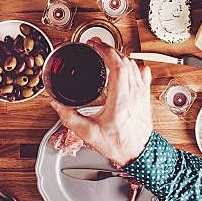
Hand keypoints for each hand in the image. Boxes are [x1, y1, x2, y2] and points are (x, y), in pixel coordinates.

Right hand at [50, 38, 152, 166]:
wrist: (139, 155)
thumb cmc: (118, 145)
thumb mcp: (88, 133)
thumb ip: (69, 117)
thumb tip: (56, 105)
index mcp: (121, 99)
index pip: (117, 65)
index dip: (105, 51)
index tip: (94, 45)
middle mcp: (134, 93)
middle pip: (125, 61)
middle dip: (109, 49)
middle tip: (96, 45)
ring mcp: (142, 94)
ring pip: (134, 65)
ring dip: (120, 55)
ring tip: (106, 53)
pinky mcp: (145, 97)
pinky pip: (143, 73)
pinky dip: (133, 65)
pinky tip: (126, 65)